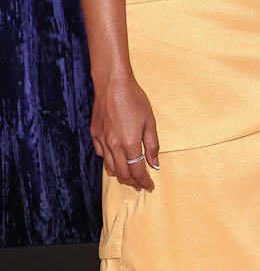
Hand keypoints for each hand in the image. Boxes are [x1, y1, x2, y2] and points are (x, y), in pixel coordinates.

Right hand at [90, 74, 159, 190]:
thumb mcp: (150, 122)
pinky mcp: (94, 134)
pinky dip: (110, 161)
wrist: (112, 84)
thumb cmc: (134, 100)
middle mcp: (113, 144)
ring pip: (110, 166)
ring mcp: (101, 140)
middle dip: (133, 181)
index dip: (145, 181)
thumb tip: (154, 164)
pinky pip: (102, 155)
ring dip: (120, 174)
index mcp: (129, 142)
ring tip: (129, 176)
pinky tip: (116, 159)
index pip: (138, 170)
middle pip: (122, 173)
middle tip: (141, 184)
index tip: (150, 187)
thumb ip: (152, 146)